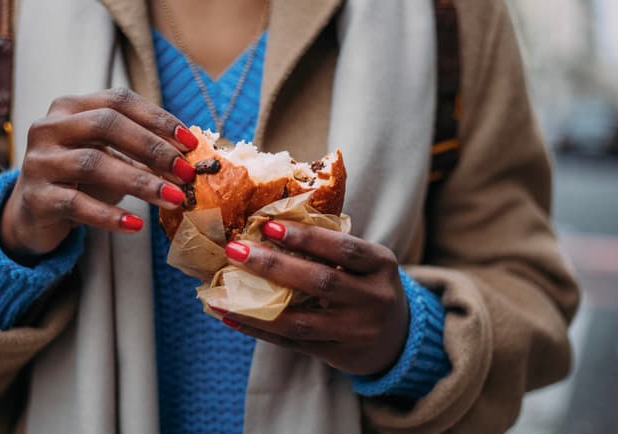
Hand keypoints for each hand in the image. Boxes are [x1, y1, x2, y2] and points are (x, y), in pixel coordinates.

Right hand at [0, 88, 200, 261]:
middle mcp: (50, 127)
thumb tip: (191, 158)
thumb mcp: (109, 157)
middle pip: (106, 125)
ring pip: (93, 163)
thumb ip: (141, 151)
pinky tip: (136, 224)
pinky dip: (110, 215)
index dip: (157, 118)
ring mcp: (39, 161)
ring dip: (140, 182)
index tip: (191, 142)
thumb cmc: (80, 180)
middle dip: (153, 148)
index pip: (119, 101)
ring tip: (173, 199)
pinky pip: (77, 203)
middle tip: (185, 172)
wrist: (33, 214)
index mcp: (71, 108)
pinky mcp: (36, 197)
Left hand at [213, 220, 408, 375]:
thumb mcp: (365, 262)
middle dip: (273, 266)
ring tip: (220, 294)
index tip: (269, 225)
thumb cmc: (366, 285)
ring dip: (255, 307)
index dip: (306, 238)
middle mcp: (374, 299)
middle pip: (320, 282)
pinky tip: (231, 317)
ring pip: (300, 321)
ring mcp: (356, 331)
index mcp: (381, 264)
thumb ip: (329, 247)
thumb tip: (267, 226)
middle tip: (235, 250)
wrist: (397, 338)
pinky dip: (259, 329)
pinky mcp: (339, 354)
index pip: (343, 249)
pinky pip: (292, 343)